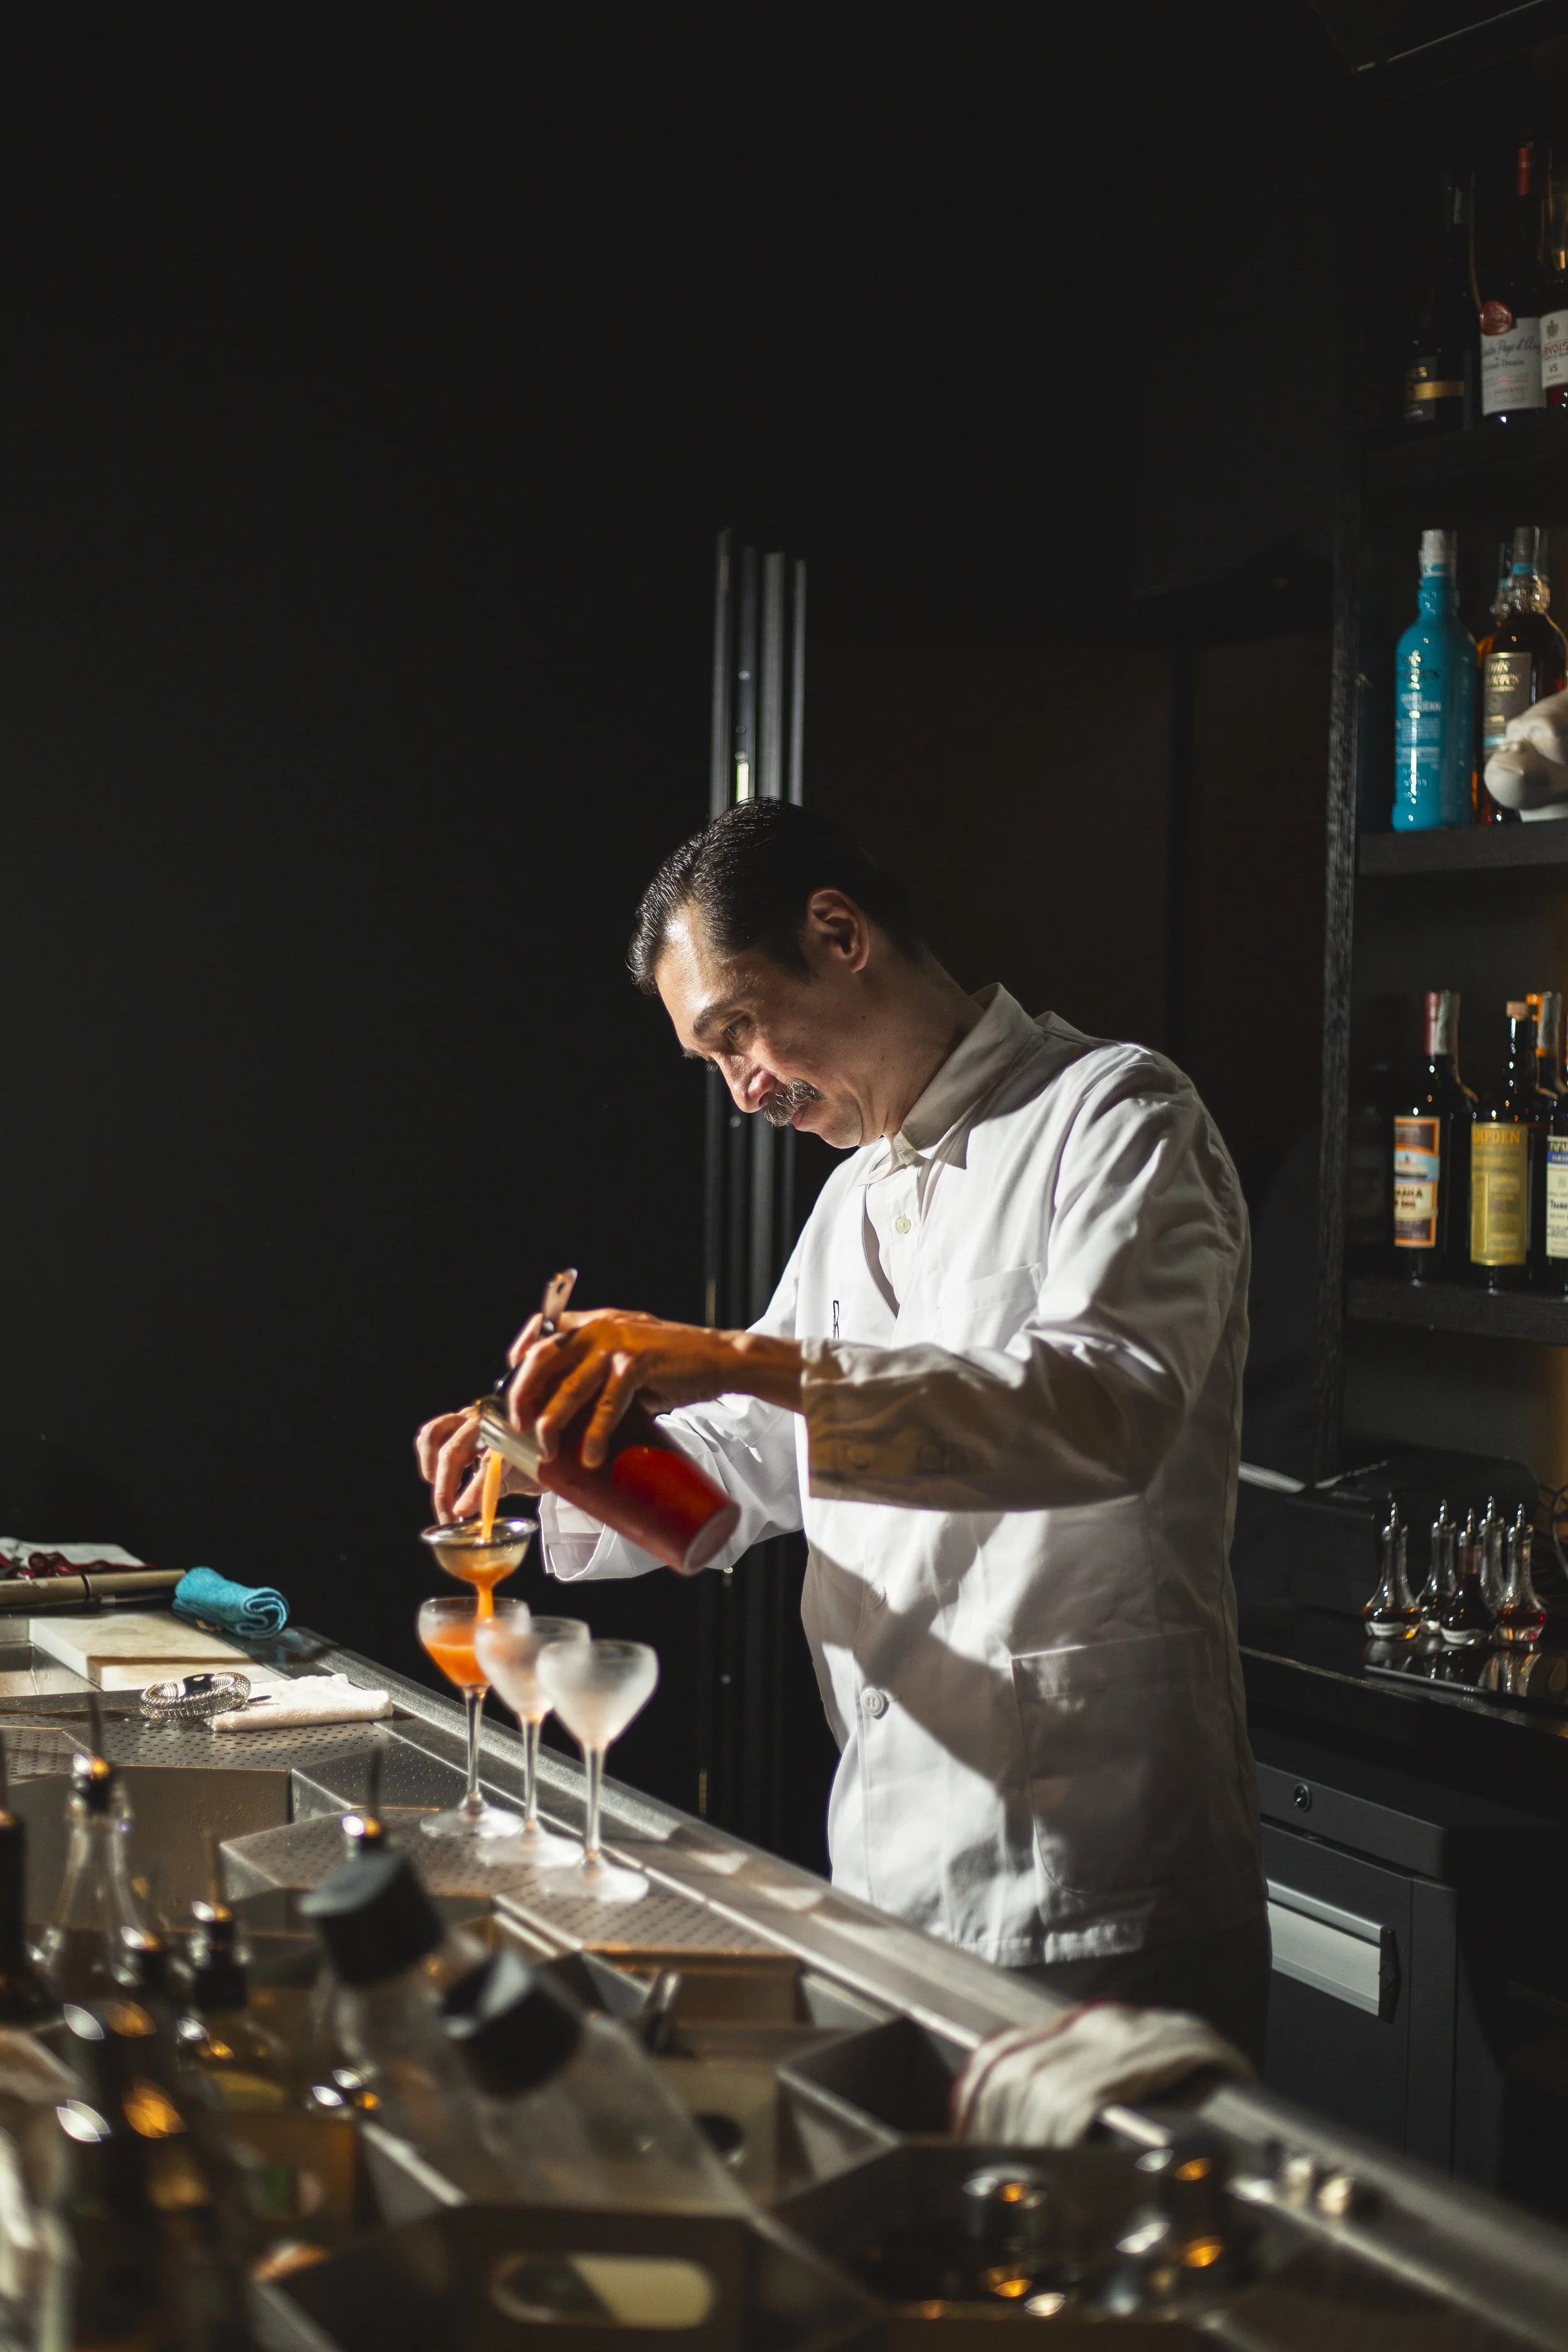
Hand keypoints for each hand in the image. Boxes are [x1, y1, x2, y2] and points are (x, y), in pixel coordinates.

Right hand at [414, 1407, 541, 1524]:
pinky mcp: (455, 1419)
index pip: (489, 1463)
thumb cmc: (532, 1460)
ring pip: (433, 1435)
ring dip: (431, 1469)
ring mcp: (469, 1416)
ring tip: (445, 1492)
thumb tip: (466, 1511)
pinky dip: (428, 1456)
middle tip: (447, 1519)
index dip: (473, 1490)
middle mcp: (486, 1421)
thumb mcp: (524, 1477)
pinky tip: (440, 1475)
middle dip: (444, 1491)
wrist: (537, 1436)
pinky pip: (430, 1433)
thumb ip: (496, 1489)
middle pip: (453, 1452)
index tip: (460, 1513)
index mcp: (511, 1435)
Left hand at [503, 1308, 804, 1468]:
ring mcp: (618, 1343)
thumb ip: (597, 1369)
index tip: (508, 1387)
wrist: (719, 1359)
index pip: (542, 1333)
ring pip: (570, 1387)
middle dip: (524, 1397)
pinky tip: (591, 1455)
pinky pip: (607, 1404)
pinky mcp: (637, 1364)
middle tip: (518, 1428)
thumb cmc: (671, 1364)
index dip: (519, 1358)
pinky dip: (596, 1434)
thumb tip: (563, 1408)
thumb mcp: (626, 1357)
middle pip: (543, 1359)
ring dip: (553, 1423)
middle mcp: (600, 1326)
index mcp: (594, 1322)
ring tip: (548, 1451)